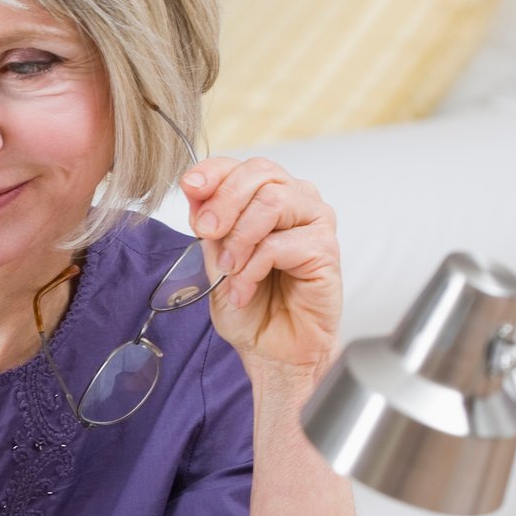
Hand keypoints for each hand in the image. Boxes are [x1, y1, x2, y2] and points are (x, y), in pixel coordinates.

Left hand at [179, 155, 342, 383]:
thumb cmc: (250, 305)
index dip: (213, 171)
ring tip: (229, 271)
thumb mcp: (214, 259)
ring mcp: (315, 222)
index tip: (190, 186)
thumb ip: (208, 224)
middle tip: (206, 233)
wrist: (271, 348)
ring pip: (273, 201)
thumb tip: (193, 189)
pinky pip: (281, 243)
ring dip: (240, 238)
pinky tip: (244, 289)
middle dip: (224, 202)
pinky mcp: (326, 249)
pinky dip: (253, 268)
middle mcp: (296, 202)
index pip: (242, 166)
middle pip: (260, 173)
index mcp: (268, 197)